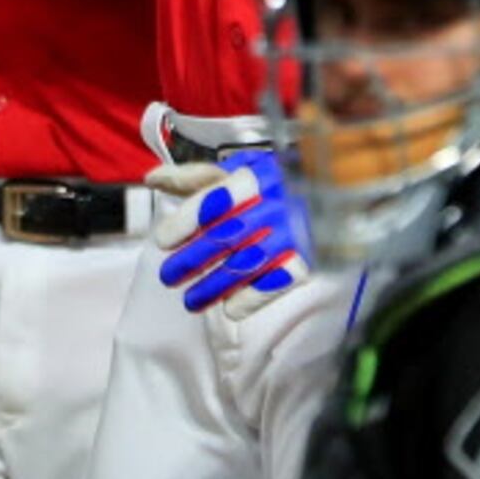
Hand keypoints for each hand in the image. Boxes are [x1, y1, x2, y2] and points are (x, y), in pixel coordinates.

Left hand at [153, 148, 308, 318]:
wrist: (327, 194)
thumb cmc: (271, 183)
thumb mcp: (236, 171)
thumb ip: (194, 178)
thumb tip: (152, 178)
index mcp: (257, 176)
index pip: (216, 199)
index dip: (186, 221)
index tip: (163, 240)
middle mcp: (275, 204)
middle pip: (226, 235)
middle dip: (192, 259)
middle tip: (169, 276)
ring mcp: (292, 233)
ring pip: (246, 264)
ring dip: (214, 287)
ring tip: (191, 301)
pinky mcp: (305, 258)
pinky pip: (274, 282)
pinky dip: (251, 297)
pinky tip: (229, 307)